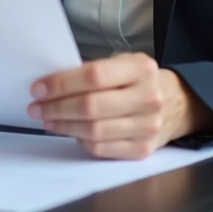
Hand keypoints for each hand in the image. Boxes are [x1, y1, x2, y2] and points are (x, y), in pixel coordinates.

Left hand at [28, 53, 212, 158]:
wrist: (176, 103)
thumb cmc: (140, 80)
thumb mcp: (124, 63)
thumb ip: (94, 70)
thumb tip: (52, 83)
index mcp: (141, 69)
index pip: (94, 76)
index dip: (61, 83)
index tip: (39, 87)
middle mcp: (147, 97)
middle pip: (90, 106)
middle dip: (56, 107)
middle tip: (37, 106)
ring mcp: (147, 126)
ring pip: (93, 130)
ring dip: (63, 125)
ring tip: (47, 119)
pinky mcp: (142, 149)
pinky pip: (101, 148)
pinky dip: (80, 140)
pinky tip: (69, 131)